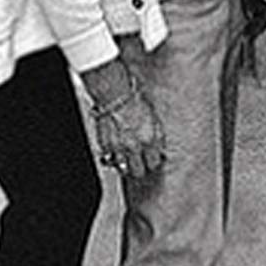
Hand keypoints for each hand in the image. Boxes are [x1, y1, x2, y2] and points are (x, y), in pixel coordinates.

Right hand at [83, 57, 164, 180]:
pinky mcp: (106, 147)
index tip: (149, 159)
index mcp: (152, 139)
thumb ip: (156, 134)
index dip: (151, 161)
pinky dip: (111, 158)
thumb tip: (159, 147)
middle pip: (140, 171)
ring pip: (124, 169)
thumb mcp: (153, 117)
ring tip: (124, 160)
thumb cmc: (134, 101)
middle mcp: (137, 147)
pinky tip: (113, 151)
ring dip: (125, 165)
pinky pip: (110, 160)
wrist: (115, 94)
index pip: (155, 162)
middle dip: (139, 168)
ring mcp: (121, 148)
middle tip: (137, 163)